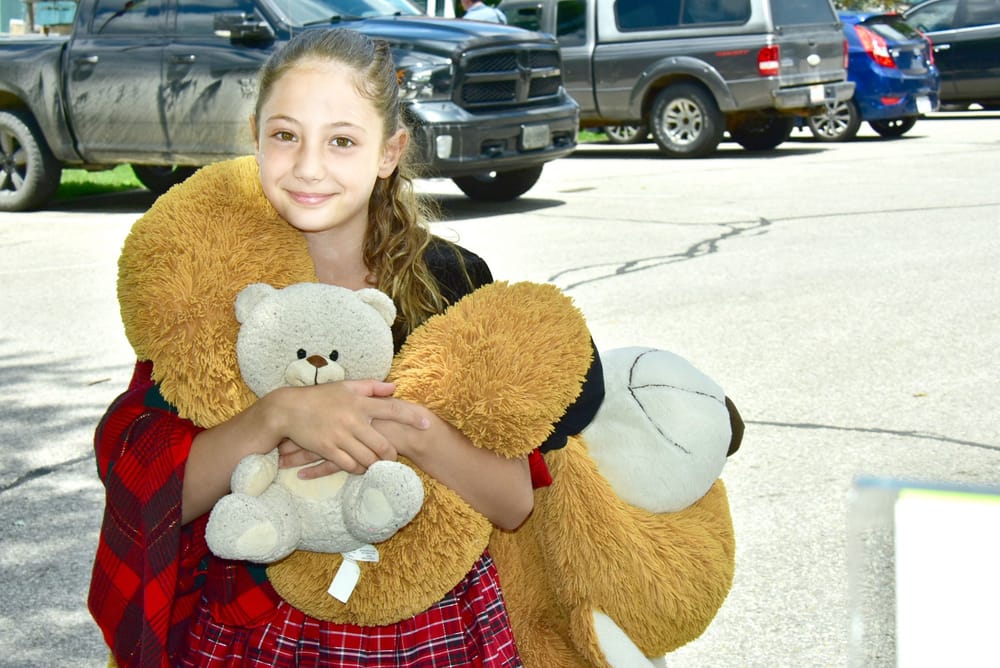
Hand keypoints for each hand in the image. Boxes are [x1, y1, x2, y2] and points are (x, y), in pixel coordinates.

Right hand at [270, 379, 428, 476]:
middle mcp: (353, 419)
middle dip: (391, 455)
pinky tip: (359, 467)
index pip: (392, 408)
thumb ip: (371, 387)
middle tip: (394, 458)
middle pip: (383, 444)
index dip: (411, 417)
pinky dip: (357, 468)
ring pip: (368, 458)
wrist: (287, 410)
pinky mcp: (327, 449)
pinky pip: (349, 465)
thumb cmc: (319, 397)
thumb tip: (394, 387)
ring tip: (377, 464)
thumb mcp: (345, 386)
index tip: (427, 424)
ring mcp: (340, 436)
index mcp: (359, 402)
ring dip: (375, 464)